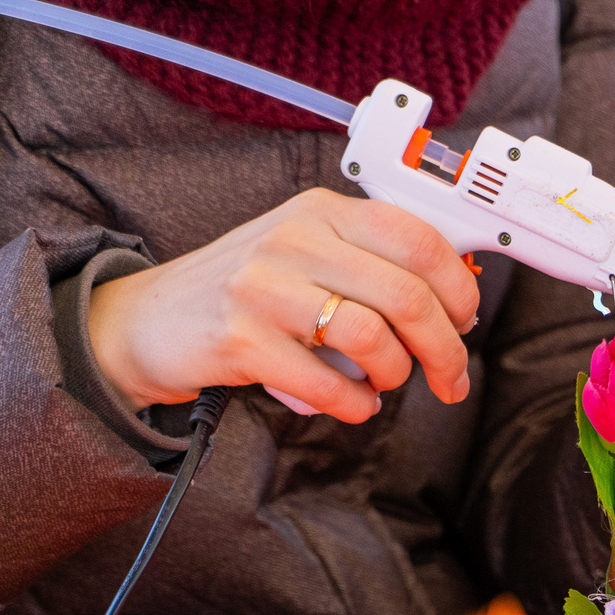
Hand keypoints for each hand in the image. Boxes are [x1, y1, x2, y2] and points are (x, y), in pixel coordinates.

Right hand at [87, 188, 481, 423]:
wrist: (149, 320)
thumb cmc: (246, 293)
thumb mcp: (307, 254)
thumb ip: (370, 264)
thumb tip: (456, 301)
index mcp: (321, 211)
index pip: (418, 238)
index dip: (458, 288)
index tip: (465, 323)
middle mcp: (293, 239)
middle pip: (407, 296)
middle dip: (445, 350)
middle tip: (450, 379)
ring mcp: (262, 287)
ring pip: (373, 338)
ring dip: (395, 375)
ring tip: (384, 384)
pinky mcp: (240, 339)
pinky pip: (327, 383)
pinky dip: (354, 404)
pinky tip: (353, 404)